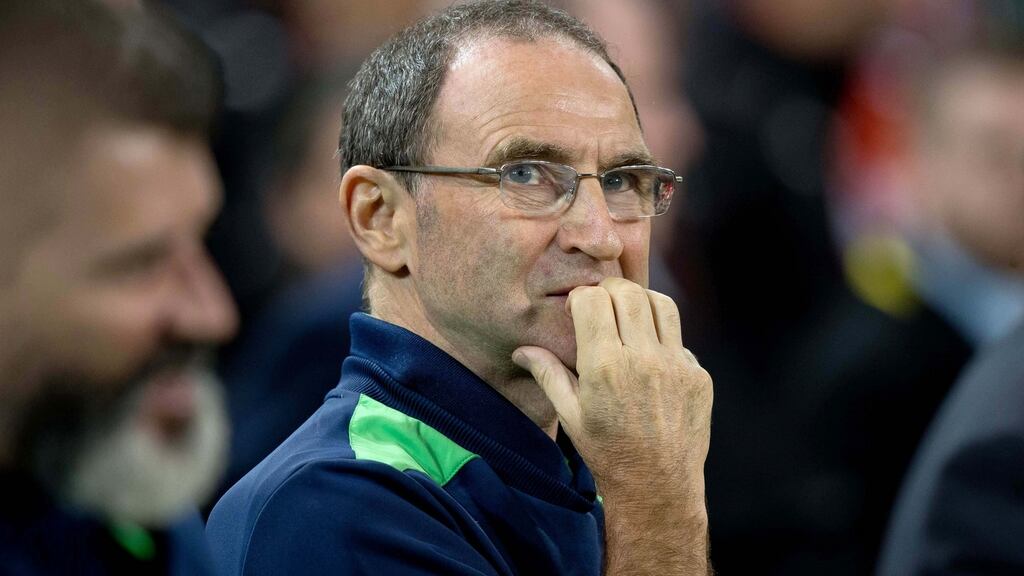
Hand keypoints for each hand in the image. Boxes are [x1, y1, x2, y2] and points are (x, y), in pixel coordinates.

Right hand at [512, 277, 711, 574]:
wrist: (657, 485)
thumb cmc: (607, 451)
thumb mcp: (570, 415)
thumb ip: (548, 374)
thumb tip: (521, 350)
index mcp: (604, 366)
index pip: (592, 300)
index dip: (581, 298)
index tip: (577, 310)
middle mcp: (643, 359)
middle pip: (628, 293)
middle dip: (610, 291)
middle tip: (602, 307)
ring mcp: (676, 365)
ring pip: (662, 304)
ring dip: (642, 303)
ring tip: (629, 319)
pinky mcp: (698, 375)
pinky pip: (679, 339)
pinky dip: (663, 339)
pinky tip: (650, 360)